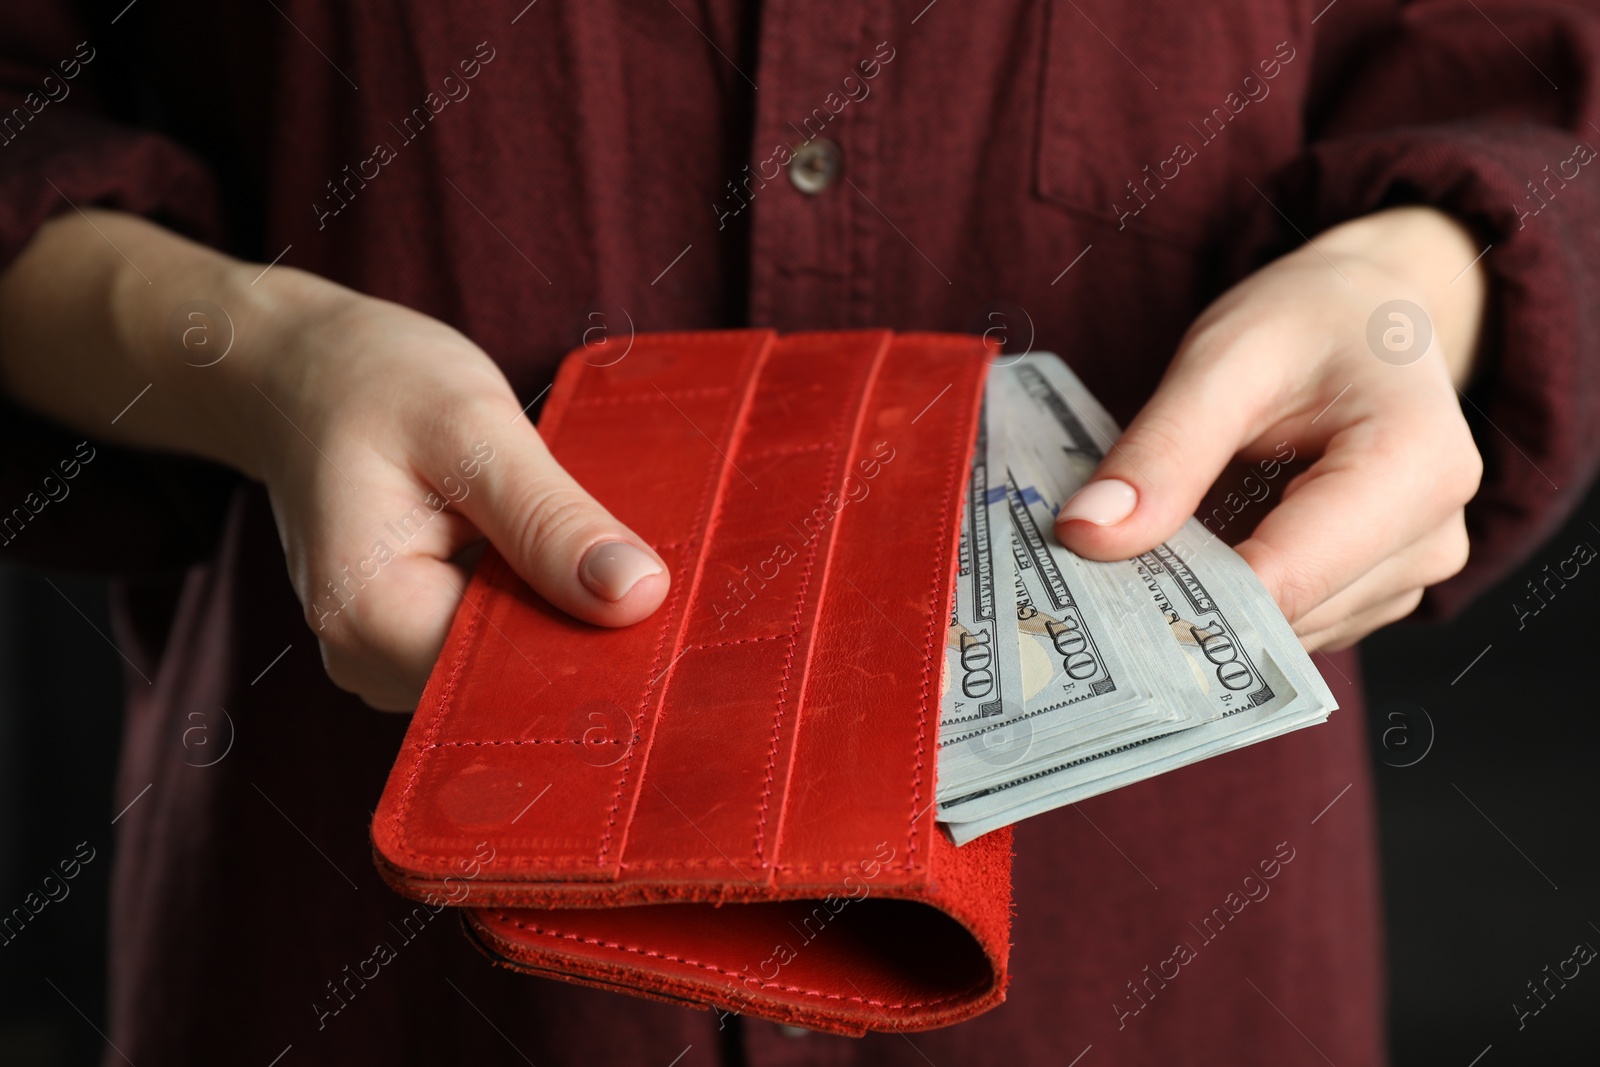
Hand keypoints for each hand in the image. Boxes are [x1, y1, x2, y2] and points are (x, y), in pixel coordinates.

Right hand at [243, 276, 669, 708]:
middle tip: (631, 562)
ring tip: (571, 545)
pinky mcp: (402, 640)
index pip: (508, 674)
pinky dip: (527, 604)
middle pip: (506, 679)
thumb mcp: (473, 427)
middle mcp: (364, 658)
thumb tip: (640, 597)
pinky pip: (485, 643)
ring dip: (553, 615)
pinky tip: (541, 558)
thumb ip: (552, 519)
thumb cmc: (377, 380)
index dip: (588, 644)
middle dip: (577, 629)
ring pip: (501, 664)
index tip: (652, 601)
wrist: (300, 369)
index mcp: (369, 616)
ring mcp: (379, 657)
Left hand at [1053, 206, 1486, 651]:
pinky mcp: (1382, 591)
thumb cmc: (1309, 321)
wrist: (1371, 312)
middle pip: (1287, 614)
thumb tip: (1086, 535)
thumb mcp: (1222, 358)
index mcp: (1415, 467)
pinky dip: (1238, 600)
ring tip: (1160, 538)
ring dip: (1212, 603)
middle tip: (1105, 560)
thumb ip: (1161, 451)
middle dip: (1191, 600)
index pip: (1288, 578)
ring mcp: (1414, 573)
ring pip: (1285, 631)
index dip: (1188, 598)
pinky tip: (1202, 549)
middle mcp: (1432, 536)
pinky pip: (1294, 622)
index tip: (1100, 592)